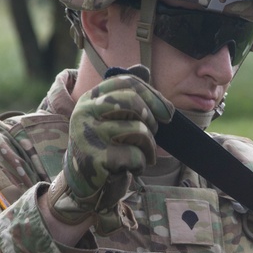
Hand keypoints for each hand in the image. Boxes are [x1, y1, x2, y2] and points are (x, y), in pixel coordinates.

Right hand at [48, 69, 173, 230]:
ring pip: (138, 131)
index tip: (168, 114)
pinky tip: (129, 168)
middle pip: (134, 103)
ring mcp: (88, 134)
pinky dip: (139, 164)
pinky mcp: (94, 158)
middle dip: (152, 121)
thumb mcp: (112, 118)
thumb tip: (143, 68)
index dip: (153, 95)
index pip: (128, 82)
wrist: (84, 184)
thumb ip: (126, 94)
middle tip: (152, 135)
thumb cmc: (105, 148)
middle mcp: (85, 111)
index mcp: (91, 97)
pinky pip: (134, 155)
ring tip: (141, 155)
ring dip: (148, 147)